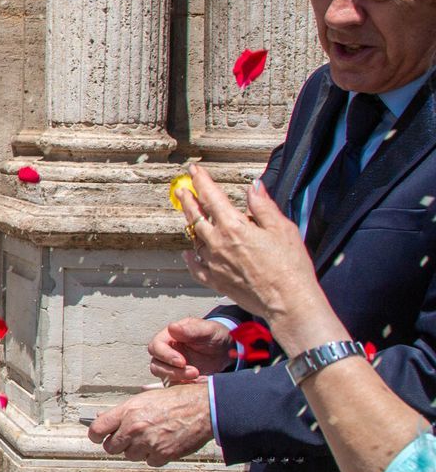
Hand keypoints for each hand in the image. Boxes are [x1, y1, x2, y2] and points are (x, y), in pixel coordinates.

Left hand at [88, 383, 212, 464]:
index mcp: (128, 412)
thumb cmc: (176, 400)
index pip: (97, 430)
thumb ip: (123, 412)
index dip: (95, 435)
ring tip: (150, 437)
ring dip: (137, 450)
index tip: (98, 437)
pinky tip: (162, 443)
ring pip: (130, 456)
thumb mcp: (145, 398)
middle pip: (111, 448)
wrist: (203, 409)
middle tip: (128, 438)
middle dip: (117, 444)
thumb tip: (103, 419)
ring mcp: (148, 443)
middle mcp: (135, 429)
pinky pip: (149, 462)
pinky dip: (154, 456)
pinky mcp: (163, 455)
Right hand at [148, 316, 236, 384]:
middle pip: (156, 364)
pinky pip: (174, 385)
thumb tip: (172, 327)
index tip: (182, 362)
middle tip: (194, 372)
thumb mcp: (207, 330)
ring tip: (197, 377)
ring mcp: (171, 366)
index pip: (156, 347)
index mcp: (169, 337)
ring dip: (178, 379)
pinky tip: (199, 382)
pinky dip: (185, 386)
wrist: (226, 350)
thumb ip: (191, 329)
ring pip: (162, 376)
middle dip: (173, 371)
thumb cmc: (214, 336)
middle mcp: (166, 352)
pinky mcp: (178, 377)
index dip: (166, 355)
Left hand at [183, 164, 318, 322]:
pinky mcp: (215, 281)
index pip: (211, 196)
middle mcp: (218, 243)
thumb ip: (263, 206)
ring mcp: (213, 263)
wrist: (288, 301)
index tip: (195, 170)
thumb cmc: (290, 266)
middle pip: (196, 216)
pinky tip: (188, 252)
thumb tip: (253, 187)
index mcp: (234, 227)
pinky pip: (196, 266)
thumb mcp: (282, 228)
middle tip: (182, 189)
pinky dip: (191, 257)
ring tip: (190, 216)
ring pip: (195, 239)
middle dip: (188, 200)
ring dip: (191, 225)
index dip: (202, 180)